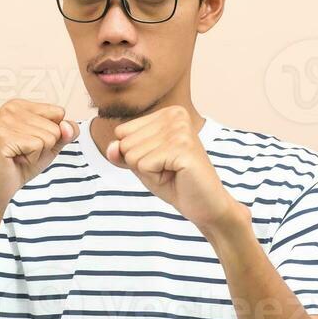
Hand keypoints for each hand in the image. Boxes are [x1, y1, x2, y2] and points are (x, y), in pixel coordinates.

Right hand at [0, 100, 78, 210]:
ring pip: (48, 137)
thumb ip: (67, 132)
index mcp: (20, 105)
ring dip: (38, 153)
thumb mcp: (51, 145)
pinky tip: (16, 159)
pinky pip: (37, 146)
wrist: (0, 186)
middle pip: (55, 127)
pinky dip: (32, 159)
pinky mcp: (3, 137)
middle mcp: (10, 108)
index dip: (52, 134)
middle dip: (45, 146)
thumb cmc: (23, 164)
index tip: (32, 142)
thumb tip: (67, 126)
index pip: (59, 112)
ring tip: (20, 155)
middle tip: (25, 152)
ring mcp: (5, 122)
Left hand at [107, 106, 239, 230]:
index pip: (122, 132)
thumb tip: (111, 147)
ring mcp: (180, 130)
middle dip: (142, 164)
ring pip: (132, 155)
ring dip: (149, 172)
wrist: (206, 205)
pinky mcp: (183, 148)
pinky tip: (177, 176)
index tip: (161, 161)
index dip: (136, 155)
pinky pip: (144, 165)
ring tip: (172, 173)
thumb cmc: (175, 182)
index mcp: (168, 113)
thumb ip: (122, 153)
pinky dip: (155, 178)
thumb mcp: (142, 165)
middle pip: (126, 143)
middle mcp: (175, 115)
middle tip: (168, 170)